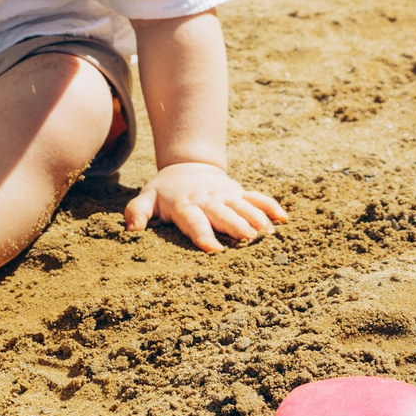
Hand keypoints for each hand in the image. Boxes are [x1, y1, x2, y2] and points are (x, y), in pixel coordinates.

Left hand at [126, 162, 286, 252]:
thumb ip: (137, 212)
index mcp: (185, 205)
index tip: (214, 249)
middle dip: (236, 226)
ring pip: (243, 206)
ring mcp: (226, 194)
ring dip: (256, 219)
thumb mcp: (146, 198)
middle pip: (224, 214)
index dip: (203, 234)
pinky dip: (270, 206)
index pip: (194, 221)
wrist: (186, 166)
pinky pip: (257, 198)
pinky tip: (284, 219)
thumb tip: (131, 230)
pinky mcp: (238, 192)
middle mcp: (207, 199)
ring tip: (268, 233)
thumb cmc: (164, 191)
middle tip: (249, 240)